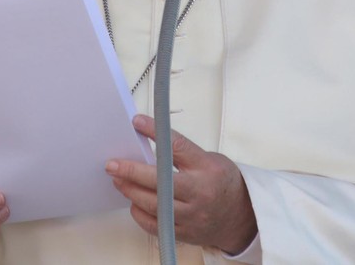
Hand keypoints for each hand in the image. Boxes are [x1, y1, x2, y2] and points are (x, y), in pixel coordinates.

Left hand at [105, 115, 256, 253]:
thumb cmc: (223, 183)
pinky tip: (133, 202)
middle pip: (160, 181)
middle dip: (131, 171)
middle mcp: (199, 192)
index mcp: (207, 168)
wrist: (241, 217)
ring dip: (131, 191)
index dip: (155, 132)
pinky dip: (140, 213)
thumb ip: (182, 154)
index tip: (137, 122)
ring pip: (154, 204)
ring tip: (118, 180)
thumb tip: (149, 142)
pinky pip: (155, 224)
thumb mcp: (210, 159)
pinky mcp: (184, 232)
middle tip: (113, 164)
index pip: (177, 146)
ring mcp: (191, 215)